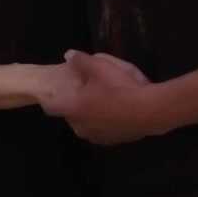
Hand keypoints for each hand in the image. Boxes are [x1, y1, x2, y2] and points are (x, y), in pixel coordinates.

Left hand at [38, 51, 167, 144]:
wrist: (150, 111)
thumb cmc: (120, 88)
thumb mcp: (100, 66)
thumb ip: (80, 60)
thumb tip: (68, 55)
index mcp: (72, 109)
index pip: (49, 105)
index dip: (47, 97)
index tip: (48, 91)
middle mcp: (80, 127)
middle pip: (69, 114)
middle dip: (73, 104)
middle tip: (82, 90)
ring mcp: (97, 136)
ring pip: (86, 123)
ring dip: (89, 113)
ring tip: (100, 100)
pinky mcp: (114, 141)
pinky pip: (102, 129)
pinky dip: (104, 121)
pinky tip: (116, 110)